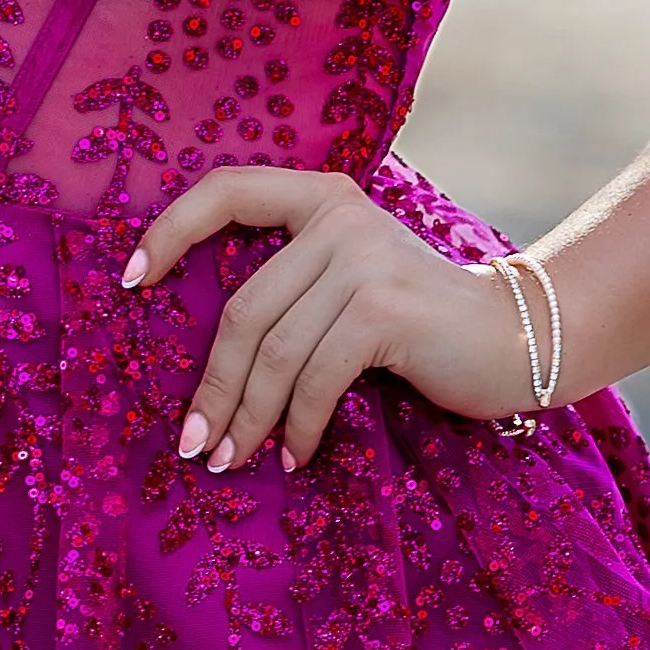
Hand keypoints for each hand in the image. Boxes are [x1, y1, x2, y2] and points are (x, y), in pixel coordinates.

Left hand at [122, 167, 534, 469]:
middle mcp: (338, 217)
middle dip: (213, 386)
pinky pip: (315, 379)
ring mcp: (363, 259)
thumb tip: (211, 362)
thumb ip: (293, 286)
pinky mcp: (384, 309)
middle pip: (243, 310)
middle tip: (193, 442)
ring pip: (275, 352)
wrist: (518, 337)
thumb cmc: (422, 324)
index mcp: (322, 198)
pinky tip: (296, 457)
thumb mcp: (350, 284)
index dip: (170, 231)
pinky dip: (299, 426)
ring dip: (247, 418)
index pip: (227, 189)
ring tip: (229, 460)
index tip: (131, 281)